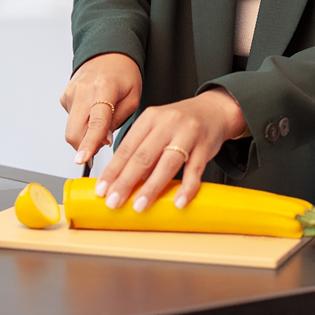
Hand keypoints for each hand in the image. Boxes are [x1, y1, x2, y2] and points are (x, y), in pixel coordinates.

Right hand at [61, 53, 142, 164]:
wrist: (108, 52)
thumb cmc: (124, 73)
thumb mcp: (133, 97)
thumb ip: (118, 121)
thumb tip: (102, 141)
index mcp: (104, 88)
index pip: (95, 122)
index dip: (89, 143)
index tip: (83, 158)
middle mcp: (83, 89)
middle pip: (74, 131)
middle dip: (84, 146)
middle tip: (100, 146)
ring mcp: (71, 92)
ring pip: (72, 128)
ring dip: (85, 134)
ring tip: (101, 119)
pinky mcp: (64, 96)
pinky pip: (71, 120)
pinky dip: (82, 123)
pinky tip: (92, 110)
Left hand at [94, 89, 246, 210]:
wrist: (214, 110)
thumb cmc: (180, 122)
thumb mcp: (156, 126)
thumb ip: (139, 147)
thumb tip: (119, 179)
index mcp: (150, 118)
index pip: (126, 147)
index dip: (113, 170)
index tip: (101, 189)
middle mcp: (167, 123)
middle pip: (143, 156)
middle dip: (125, 181)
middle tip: (113, 201)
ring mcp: (187, 134)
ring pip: (167, 163)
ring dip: (151, 187)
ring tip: (139, 205)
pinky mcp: (205, 146)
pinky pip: (195, 169)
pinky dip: (187, 187)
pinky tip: (178, 201)